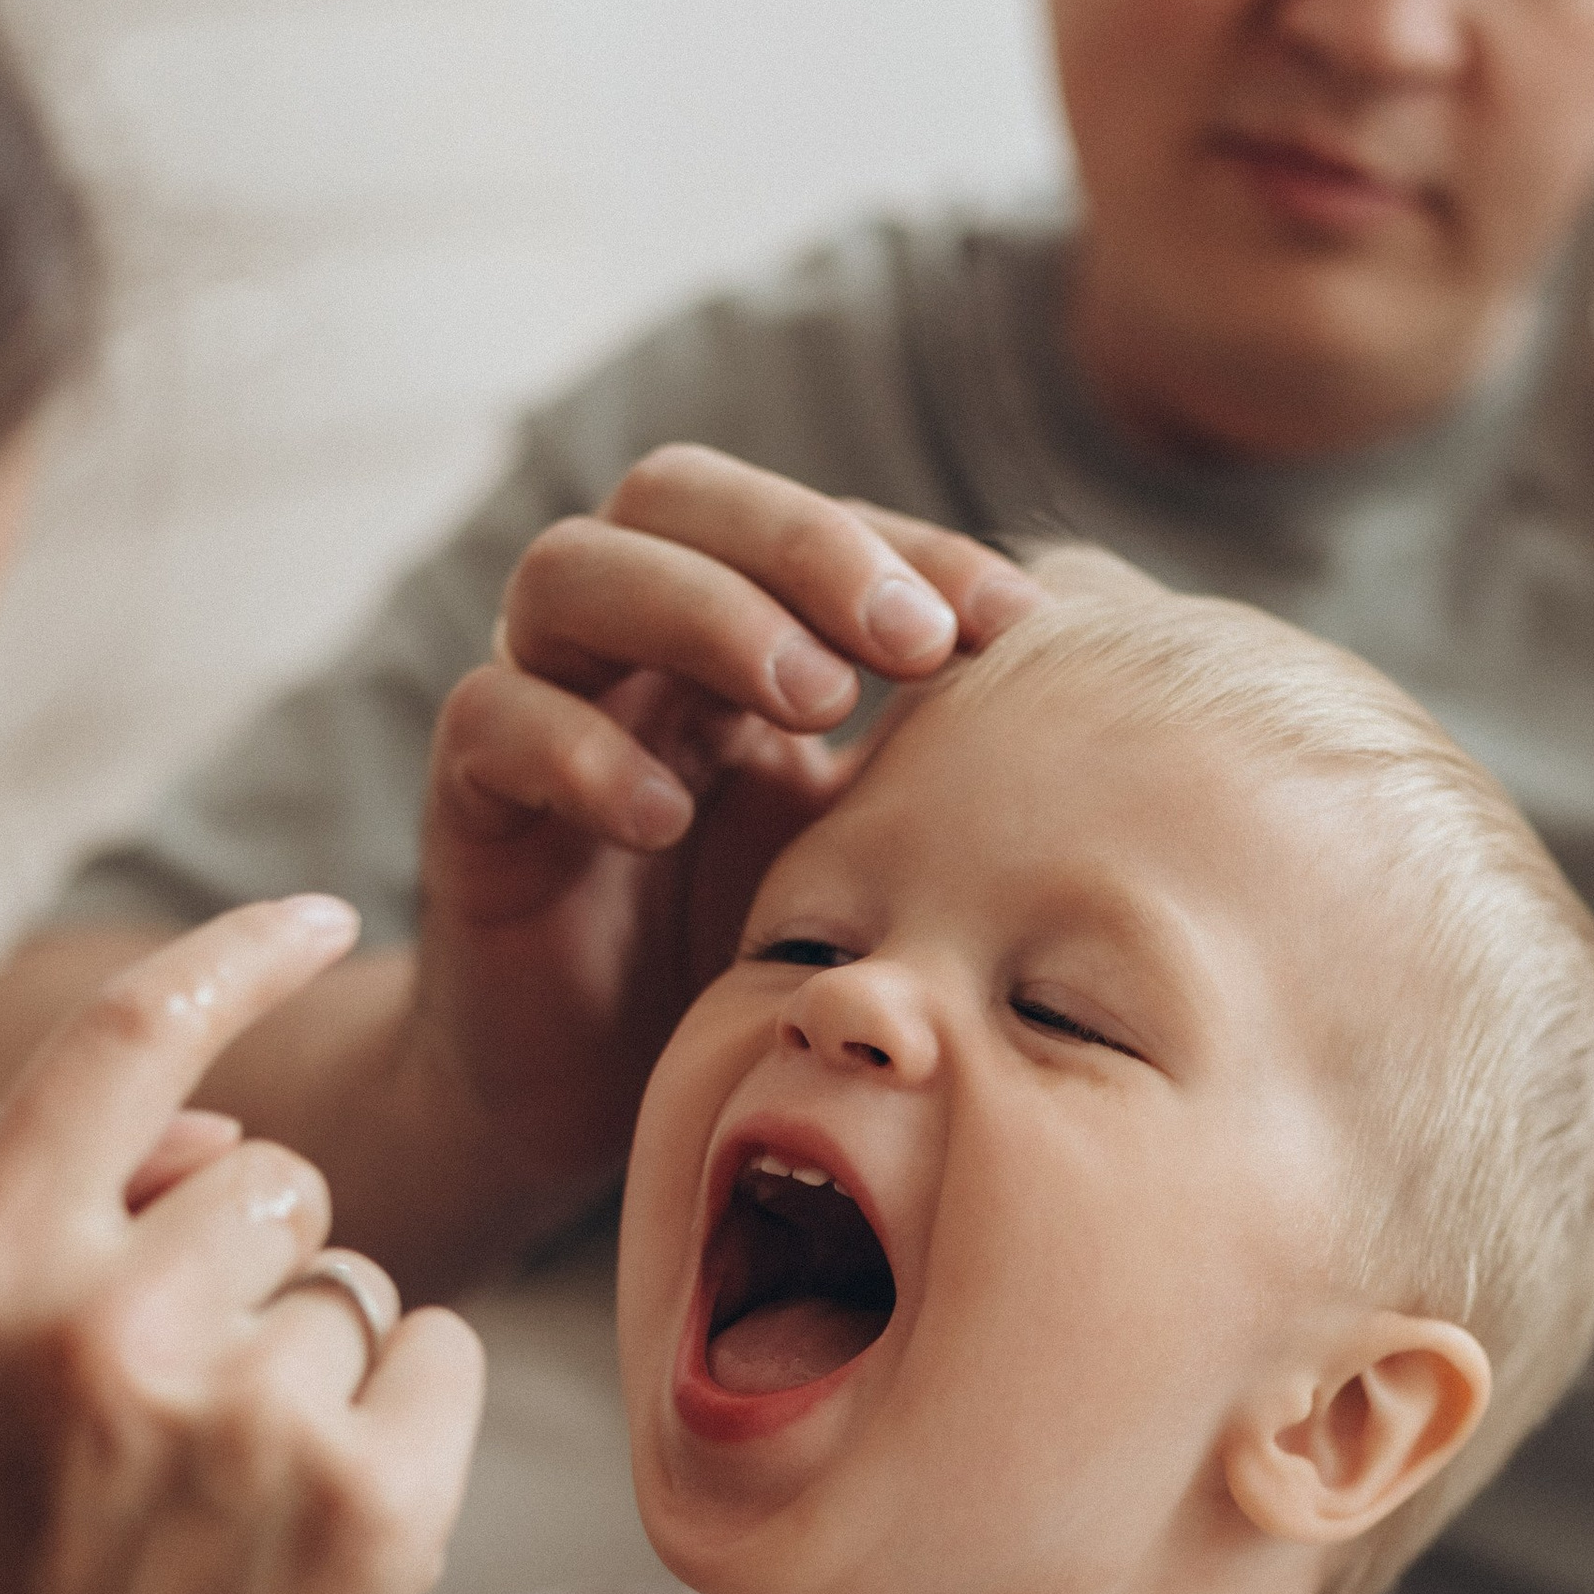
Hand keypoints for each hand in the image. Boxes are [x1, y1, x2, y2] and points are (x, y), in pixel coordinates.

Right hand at [0, 904, 486, 1593]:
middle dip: (257, 1270)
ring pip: (356, 1283)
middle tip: (186, 1423)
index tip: (323, 907)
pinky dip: (405, 1415)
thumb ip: (43, 1235)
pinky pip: (438, 1352)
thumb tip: (213, 1130)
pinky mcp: (372, 1505)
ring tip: (226, 1507)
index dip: (236, 954)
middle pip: (275, 1184)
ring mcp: (246, 1418)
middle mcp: (102, 1329)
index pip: (123, 1044)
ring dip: (319, 1364)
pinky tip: (322, 1522)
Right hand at [401, 450, 1041, 1226]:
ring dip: (701, 613)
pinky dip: (580, 750)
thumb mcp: (868, 862)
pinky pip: (493, 721)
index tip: (1024, 626)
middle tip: (912, 641)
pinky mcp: (467, 801)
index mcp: (732, 632)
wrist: (598, 1099)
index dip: (921, 550)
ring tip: (812, 699)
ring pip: (572, 573)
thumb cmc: (746, 965)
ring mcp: (537, 703)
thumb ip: (946, 783)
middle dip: (804, 546)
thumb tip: (1126, 732)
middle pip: (677, 493)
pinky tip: (666, 818)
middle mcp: (627, 642)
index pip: (819, 524)